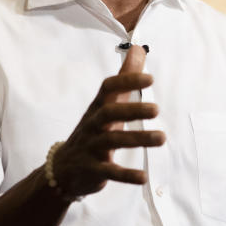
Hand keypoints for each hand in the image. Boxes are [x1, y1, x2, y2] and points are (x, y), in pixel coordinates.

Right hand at [53, 45, 165, 196]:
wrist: (63, 169)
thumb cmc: (94, 129)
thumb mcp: (107, 103)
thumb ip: (125, 78)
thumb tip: (137, 48)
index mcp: (98, 106)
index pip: (108, 87)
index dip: (127, 81)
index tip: (150, 78)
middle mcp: (93, 124)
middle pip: (108, 113)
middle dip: (132, 110)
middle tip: (157, 109)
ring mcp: (91, 147)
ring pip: (112, 141)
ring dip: (138, 139)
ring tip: (162, 138)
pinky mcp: (92, 170)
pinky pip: (109, 172)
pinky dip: (126, 175)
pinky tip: (144, 177)